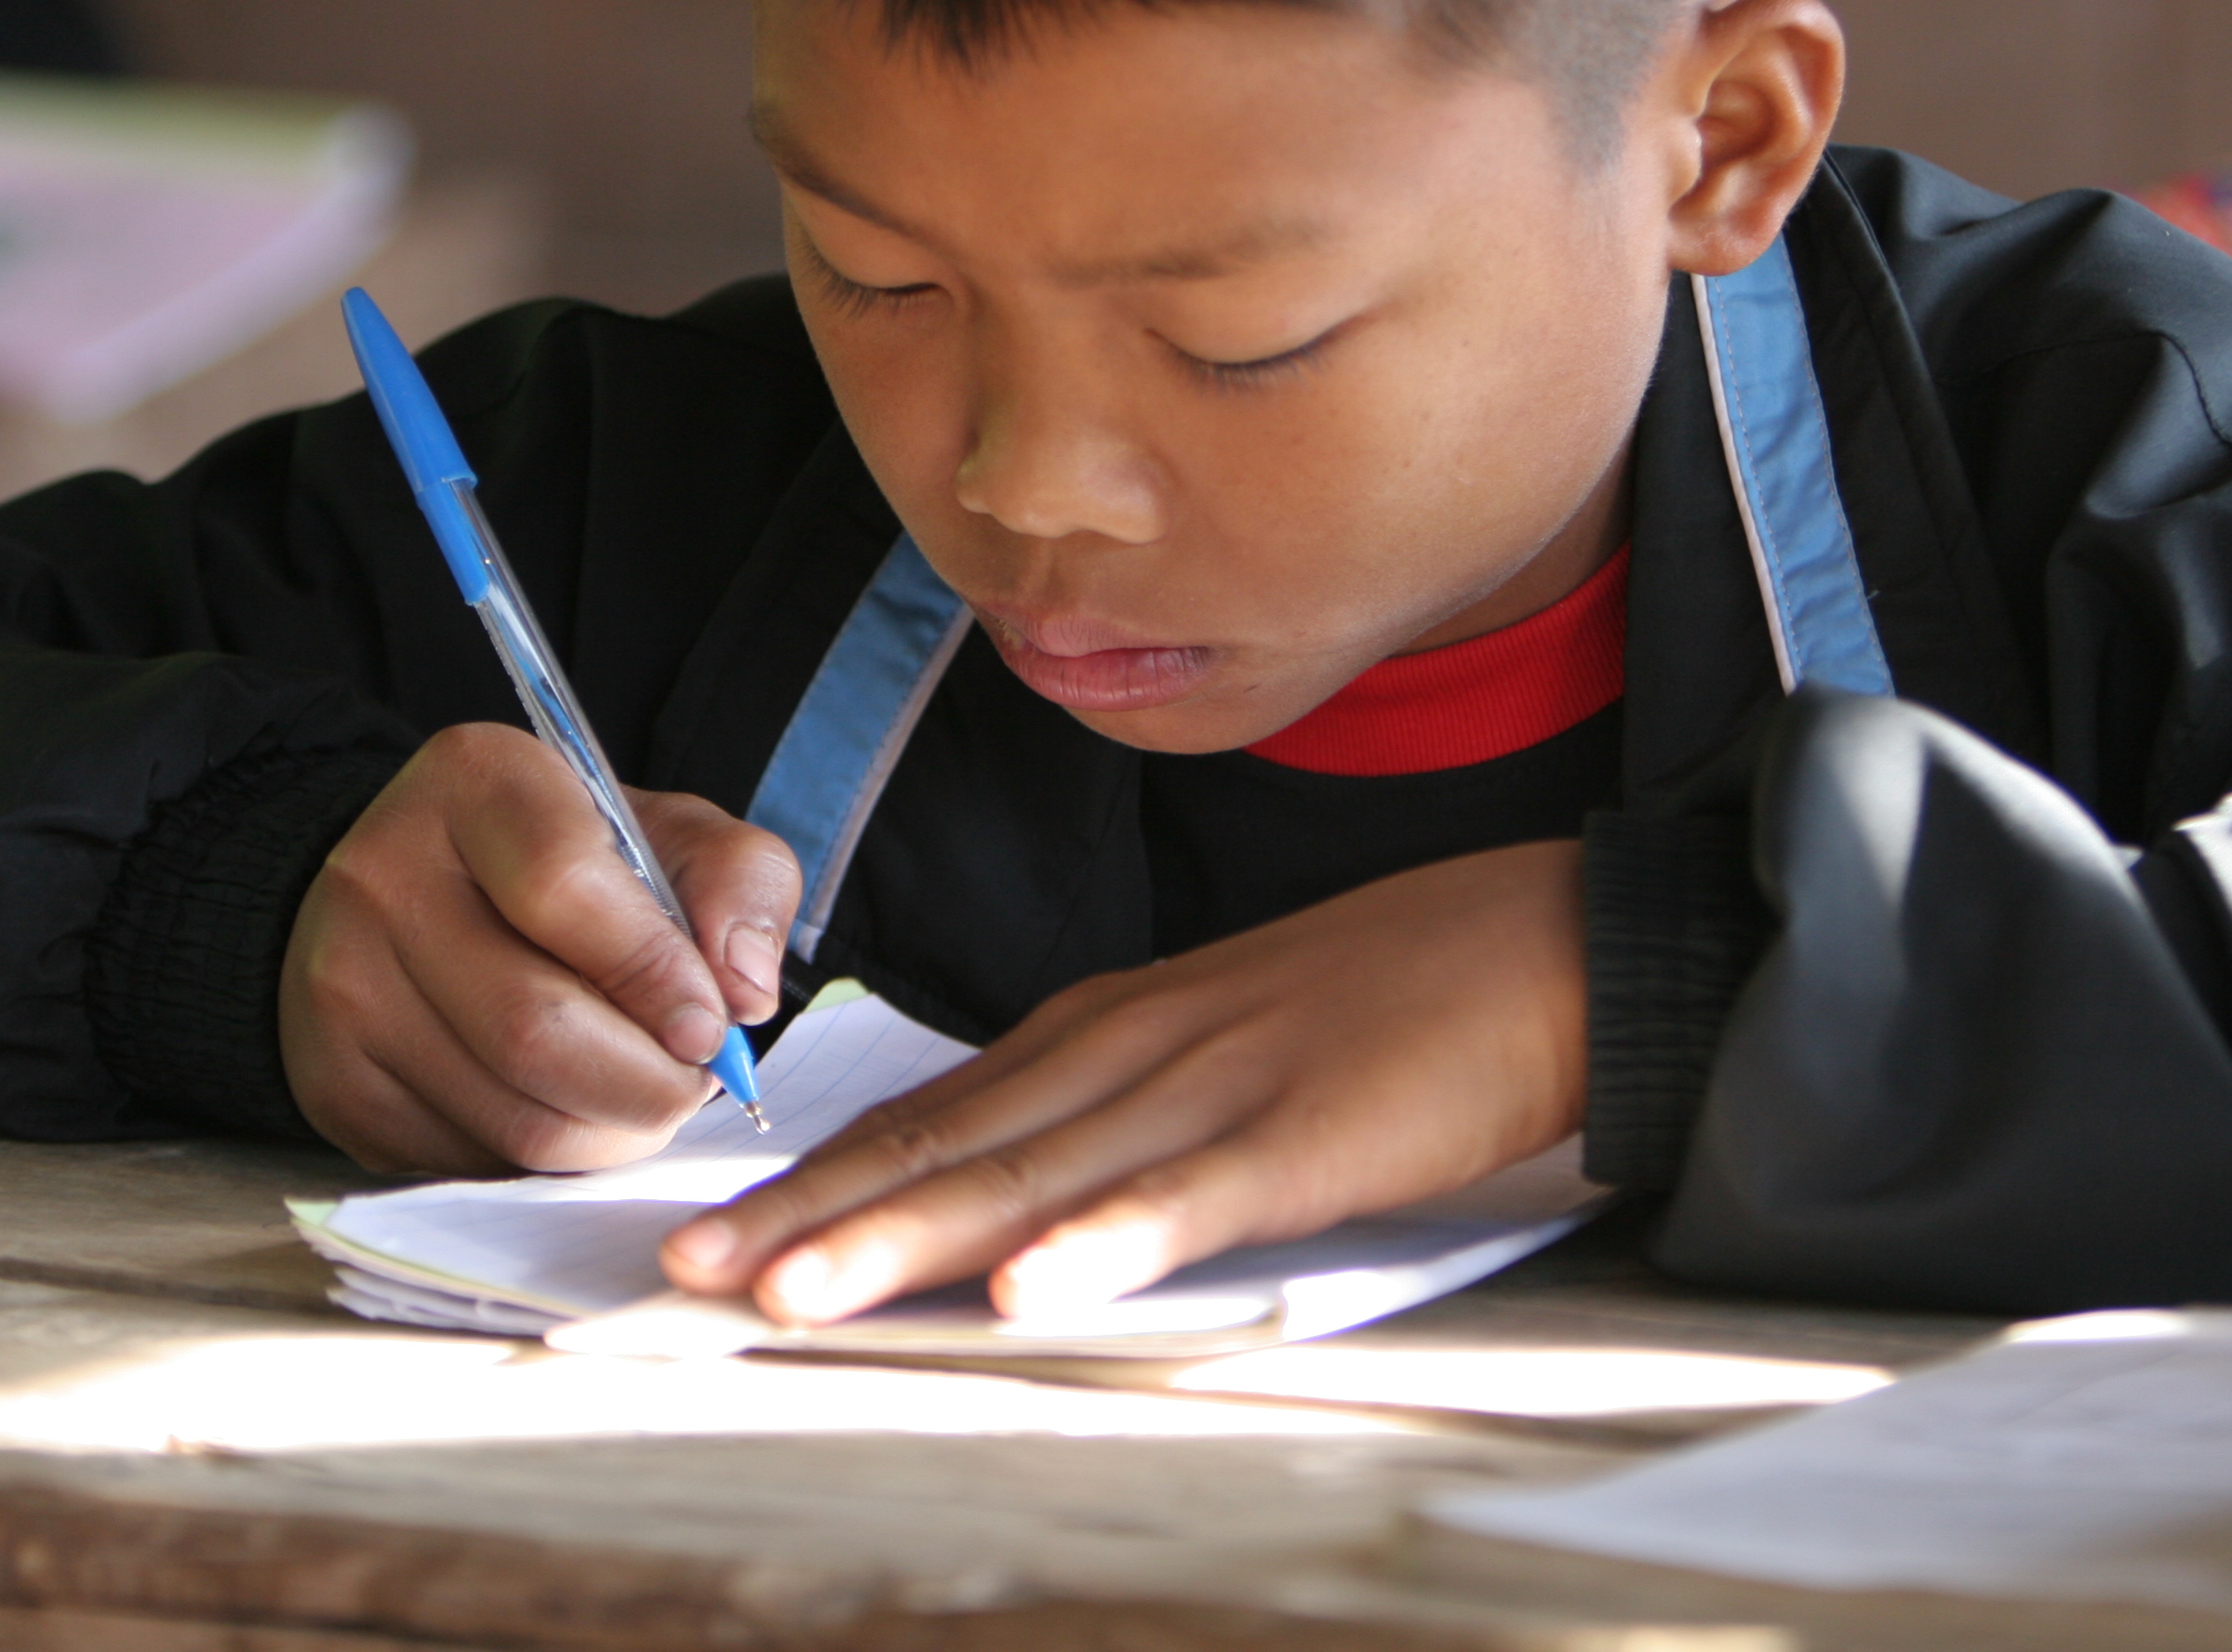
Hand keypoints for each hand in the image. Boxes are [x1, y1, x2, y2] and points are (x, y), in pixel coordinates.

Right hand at [280, 723, 799, 1173]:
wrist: (425, 896)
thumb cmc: (572, 865)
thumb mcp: (670, 833)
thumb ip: (737, 882)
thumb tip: (742, 991)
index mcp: (474, 782)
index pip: (562, 887)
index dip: (654, 972)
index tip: (710, 1024)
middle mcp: (383, 876)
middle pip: (534, 1028)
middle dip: (648, 1082)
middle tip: (693, 1081)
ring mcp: (344, 987)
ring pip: (510, 1116)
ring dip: (611, 1131)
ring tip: (642, 1095)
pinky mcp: (336, 1082)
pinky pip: (473, 1161)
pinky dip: (550, 1159)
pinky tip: (570, 1109)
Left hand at [659, 839, 1587, 1324]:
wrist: (1542, 940)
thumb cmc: (1383, 1002)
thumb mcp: (1217, 1042)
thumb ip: (1113, 1106)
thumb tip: (1002, 1191)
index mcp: (1106, 1028)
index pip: (929, 1113)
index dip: (812, 1177)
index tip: (706, 1230)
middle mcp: (1132, 1050)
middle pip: (947, 1145)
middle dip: (809, 1212)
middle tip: (689, 1267)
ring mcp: (1216, 1091)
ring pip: (1033, 1176)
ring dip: (905, 1239)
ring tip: (795, 1292)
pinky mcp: (1309, 1140)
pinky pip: (1189, 1203)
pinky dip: (1102, 1245)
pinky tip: (1028, 1288)